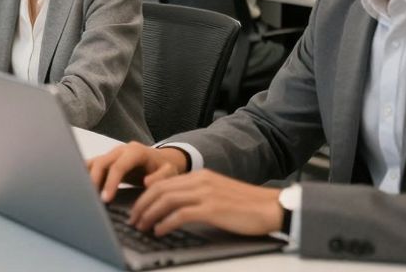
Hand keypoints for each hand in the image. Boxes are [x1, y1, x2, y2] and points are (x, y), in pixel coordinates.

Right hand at [86, 142, 188, 202]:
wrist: (159, 159)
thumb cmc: (163, 167)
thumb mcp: (170, 171)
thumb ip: (161, 177)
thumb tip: (147, 182)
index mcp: (135, 151)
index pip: (118, 166)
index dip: (111, 183)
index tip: (106, 199)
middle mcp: (120, 150)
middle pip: (101, 162)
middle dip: (95, 181)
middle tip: (92, 199)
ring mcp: (111, 154)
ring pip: (93, 162)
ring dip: (87, 178)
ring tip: (85, 195)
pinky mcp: (106, 160)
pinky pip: (92, 165)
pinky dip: (85, 175)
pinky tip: (83, 189)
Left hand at [127, 170, 282, 237]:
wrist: (271, 207)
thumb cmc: (246, 205)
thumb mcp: (217, 193)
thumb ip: (197, 195)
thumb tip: (174, 208)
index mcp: (200, 176)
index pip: (163, 182)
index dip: (146, 196)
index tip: (137, 209)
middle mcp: (200, 181)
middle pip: (159, 189)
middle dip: (142, 205)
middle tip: (133, 219)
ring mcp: (205, 193)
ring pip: (166, 200)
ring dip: (149, 214)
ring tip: (141, 226)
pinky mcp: (212, 208)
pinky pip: (181, 214)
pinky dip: (166, 222)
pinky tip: (159, 230)